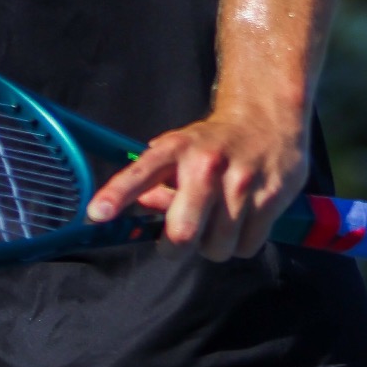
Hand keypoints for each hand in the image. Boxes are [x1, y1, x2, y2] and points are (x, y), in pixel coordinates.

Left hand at [84, 105, 307, 259]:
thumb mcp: (178, 151)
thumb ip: (156, 182)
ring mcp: (241, 182)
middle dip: (176, 247)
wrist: (266, 118)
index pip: (140, 173)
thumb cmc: (213, 144)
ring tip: (217, 223)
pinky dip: (240, 244)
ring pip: (217, 248)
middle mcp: (206, 165)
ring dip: (212, 247)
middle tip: (179, 240)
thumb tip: (144, 211)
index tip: (96, 214)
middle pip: (183, 232)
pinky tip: (241, 222)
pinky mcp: (270, 198)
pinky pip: (246, 247)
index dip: (117, 195)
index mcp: (176, 150)